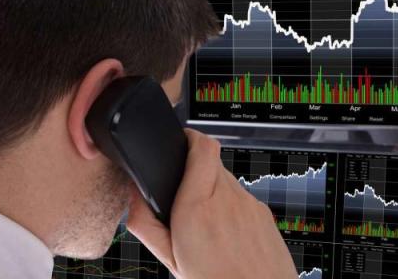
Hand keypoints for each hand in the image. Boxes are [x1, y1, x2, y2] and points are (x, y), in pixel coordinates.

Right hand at [127, 129, 295, 278]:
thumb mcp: (169, 261)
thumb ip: (146, 224)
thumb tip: (133, 195)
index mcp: (197, 208)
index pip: (201, 147)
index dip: (190, 137)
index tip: (181, 139)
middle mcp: (228, 199)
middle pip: (211, 162)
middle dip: (195, 172)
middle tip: (183, 198)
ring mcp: (250, 204)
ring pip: (228, 181)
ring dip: (213, 192)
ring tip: (204, 225)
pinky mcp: (264, 213)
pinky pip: (243, 198)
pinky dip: (230, 208)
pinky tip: (225, 234)